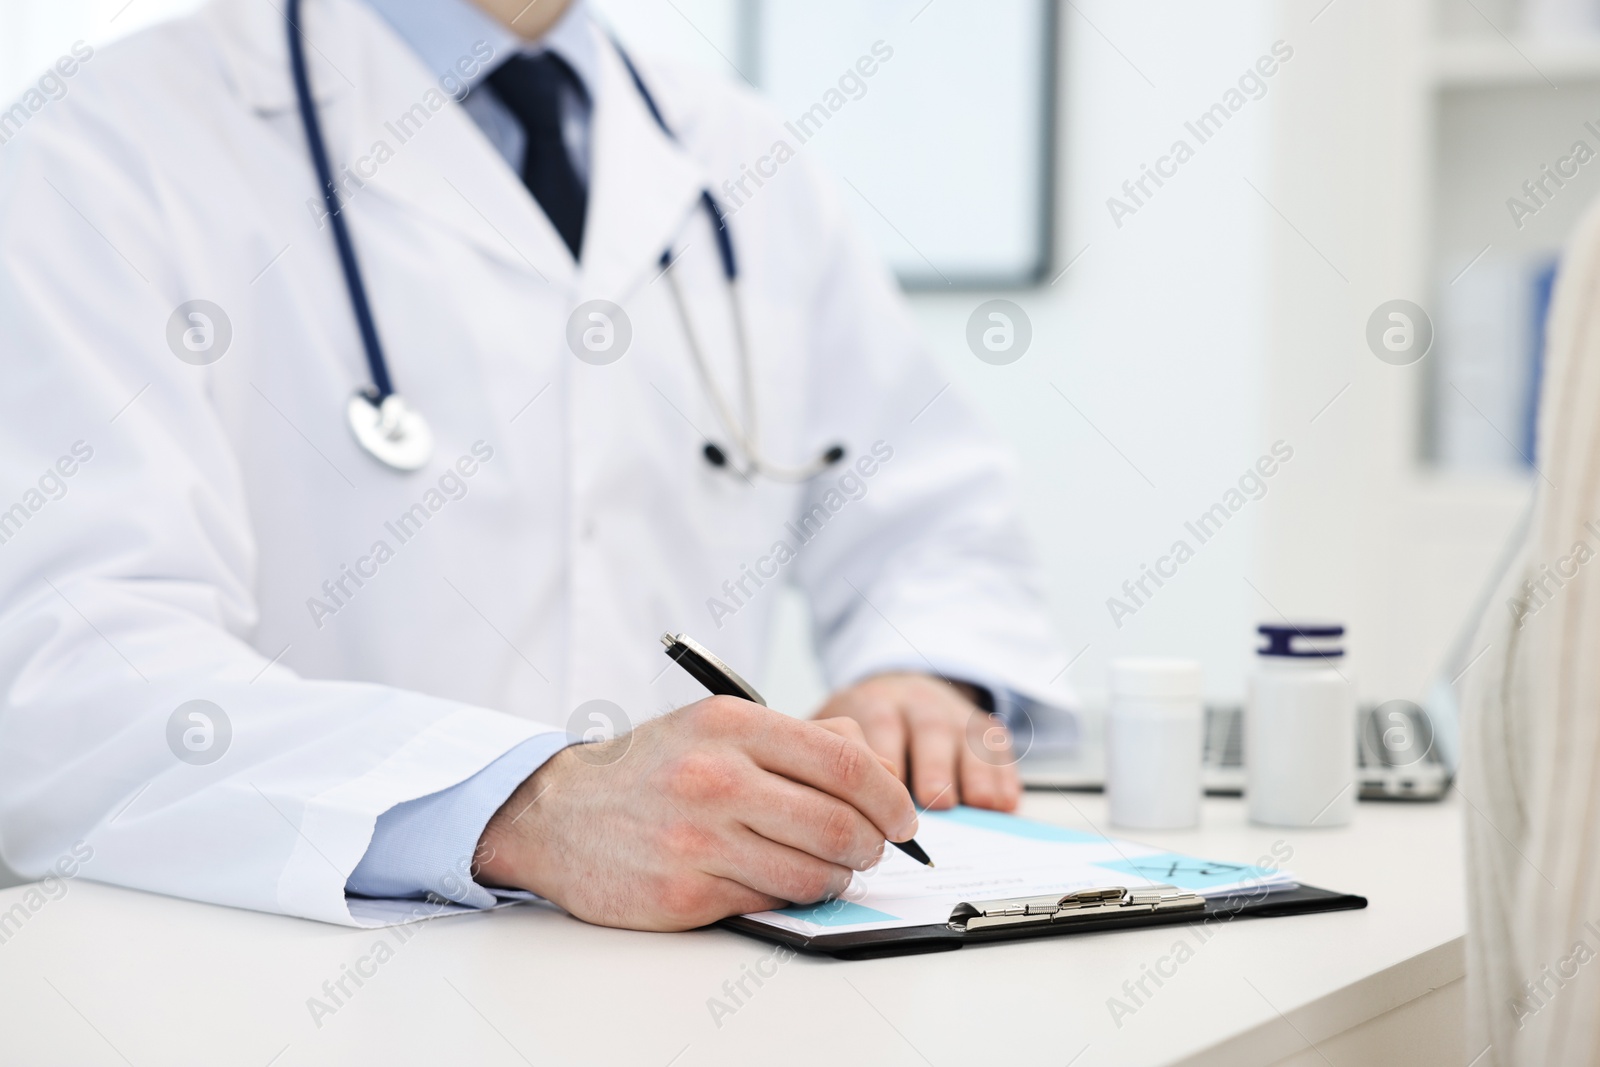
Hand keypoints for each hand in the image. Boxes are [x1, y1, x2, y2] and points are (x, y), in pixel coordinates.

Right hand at [474, 697, 918, 930]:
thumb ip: (798, 738)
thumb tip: (873, 766)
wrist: (557, 814)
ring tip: (824, 867)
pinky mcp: (687, 892)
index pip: (845, 761)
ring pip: (815, 873)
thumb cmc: (650, 768)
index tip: (904, 816)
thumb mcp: (718, 725)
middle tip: (871, 847)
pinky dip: (788, 896)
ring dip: (836, 877)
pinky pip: (772, 902)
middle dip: (873, 844)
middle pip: (841, 823)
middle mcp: (717, 778)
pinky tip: (773, 879)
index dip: (890, 795)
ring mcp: (700, 839)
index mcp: (732, 726)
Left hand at [811, 672, 1021, 811]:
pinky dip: (1004, 774)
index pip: (879, 728)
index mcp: (874, 705)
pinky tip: (1006, 802)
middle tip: (935, 802)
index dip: (882, 767)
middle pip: (928, 732)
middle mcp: (917, 705)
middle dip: (933, 767)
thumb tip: (809, 821)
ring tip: (980, 804)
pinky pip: (999, 748)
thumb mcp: (830, 730)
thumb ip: (821, 764)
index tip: (882, 802)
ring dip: (976, 772)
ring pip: (968, 738)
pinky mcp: (983, 729)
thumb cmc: (858, 726)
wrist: (897, 689)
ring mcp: (954, 716)